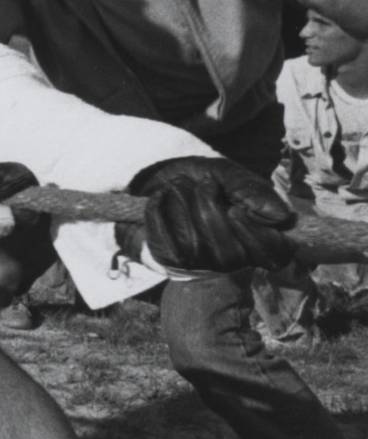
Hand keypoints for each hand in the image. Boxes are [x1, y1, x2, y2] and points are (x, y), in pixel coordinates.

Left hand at [122, 157, 295, 272]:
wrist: (162, 179)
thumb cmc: (207, 180)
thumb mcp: (231, 176)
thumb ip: (253, 192)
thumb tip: (281, 216)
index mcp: (259, 239)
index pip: (271, 253)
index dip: (254, 234)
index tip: (235, 210)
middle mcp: (233, 258)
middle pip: (226, 248)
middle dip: (208, 204)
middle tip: (203, 182)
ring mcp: (200, 262)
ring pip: (194, 241)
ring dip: (183, 202)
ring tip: (179, 184)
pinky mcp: (169, 258)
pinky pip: (163, 237)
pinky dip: (158, 209)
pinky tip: (160, 195)